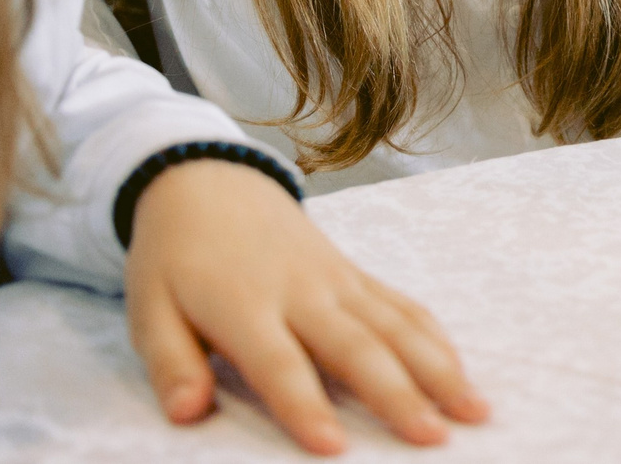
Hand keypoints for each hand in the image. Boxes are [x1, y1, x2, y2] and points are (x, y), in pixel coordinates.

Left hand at [126, 159, 486, 453]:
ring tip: (473, 411)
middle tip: (433, 438)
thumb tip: (185, 414)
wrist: (211, 184)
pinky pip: (403, 306)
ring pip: (394, 326)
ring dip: (437, 369)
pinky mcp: (355, 274)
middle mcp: (301, 290)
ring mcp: (336, 279)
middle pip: (356, 346)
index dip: (305, 406)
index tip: (335, 447)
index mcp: (243, 304)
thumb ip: (169, 362)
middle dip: (397, 394)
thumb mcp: (147, 308)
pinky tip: (461, 374)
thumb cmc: (175, 259)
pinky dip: (436, 340)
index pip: (279, 363)